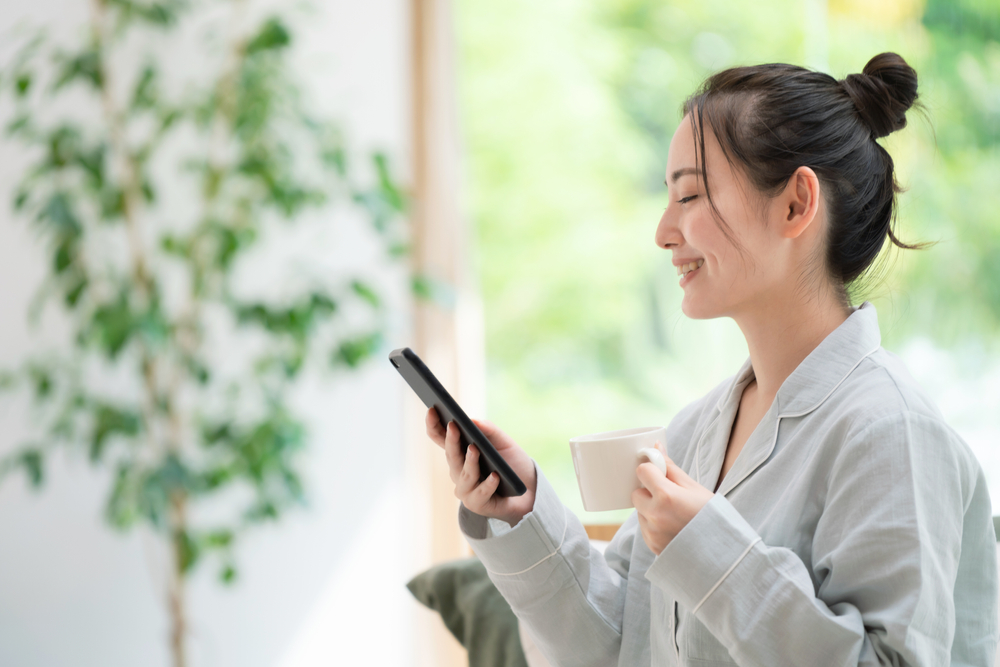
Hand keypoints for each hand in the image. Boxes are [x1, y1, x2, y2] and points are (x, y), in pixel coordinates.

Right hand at [425, 408, 536, 527]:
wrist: (530, 491)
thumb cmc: (512, 465)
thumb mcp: (504, 443)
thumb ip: (489, 431)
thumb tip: (473, 420)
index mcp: (460, 453)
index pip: (440, 438)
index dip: (434, 424)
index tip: (432, 409)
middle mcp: (458, 471)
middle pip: (451, 455)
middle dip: (451, 440)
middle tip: (454, 425)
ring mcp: (466, 489)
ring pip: (464, 475)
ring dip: (469, 462)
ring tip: (475, 449)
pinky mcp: (477, 504)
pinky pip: (480, 493)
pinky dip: (488, 484)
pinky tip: (495, 476)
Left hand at [631, 442, 713, 554]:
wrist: (722, 552)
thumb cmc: (711, 516)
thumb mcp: (694, 488)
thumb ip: (670, 468)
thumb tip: (655, 447)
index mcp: (666, 496)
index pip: (642, 471)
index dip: (651, 471)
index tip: (660, 475)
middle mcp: (654, 515)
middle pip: (636, 493)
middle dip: (649, 492)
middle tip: (670, 497)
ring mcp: (651, 532)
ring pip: (639, 511)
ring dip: (650, 509)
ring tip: (675, 515)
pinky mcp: (651, 545)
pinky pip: (644, 527)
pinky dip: (653, 525)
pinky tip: (673, 527)